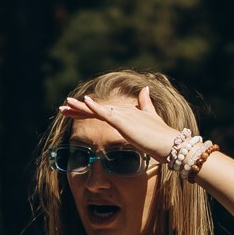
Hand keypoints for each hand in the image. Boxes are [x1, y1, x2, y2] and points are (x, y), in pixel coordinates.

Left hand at [58, 86, 183, 161]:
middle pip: (96, 109)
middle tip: (62, 107)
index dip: (87, 109)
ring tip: (66, 104)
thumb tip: (145, 89)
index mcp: (127, 113)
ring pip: (97, 110)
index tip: (73, 110)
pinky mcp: (124, 123)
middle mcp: (123, 112)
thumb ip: (145, 104)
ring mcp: (123, 116)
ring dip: (80, 107)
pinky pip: (106, 114)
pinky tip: (85, 102)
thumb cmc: (161, 137)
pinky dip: (95, 107)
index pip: (102, 111)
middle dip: (78, 108)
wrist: (171, 145)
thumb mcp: (151, 118)